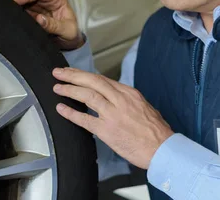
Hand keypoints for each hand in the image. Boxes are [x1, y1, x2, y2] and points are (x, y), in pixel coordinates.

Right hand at [4, 0, 84, 49]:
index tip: (13, 0)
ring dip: (9, 0)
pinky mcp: (30, 9)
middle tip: (0, 2)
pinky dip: (10, 7)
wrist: (70, 41)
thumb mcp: (68, 31)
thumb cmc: (71, 34)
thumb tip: (39, 19)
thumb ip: (55, 25)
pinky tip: (1, 10)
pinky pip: (18, 5)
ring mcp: (37, 2)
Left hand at [52, 67, 173, 169]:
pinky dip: (71, 113)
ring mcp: (113, 114)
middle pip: (93, 82)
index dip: (86, 75)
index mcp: (130, 93)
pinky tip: (61, 109)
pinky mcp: (107, 131)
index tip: (74, 73)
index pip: (103, 80)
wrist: (162, 148)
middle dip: (73, 75)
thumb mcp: (145, 107)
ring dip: (70, 90)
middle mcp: (120, 100)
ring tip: (57, 87)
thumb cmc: (157, 131)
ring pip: (87, 96)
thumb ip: (129, 101)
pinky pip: (85, 119)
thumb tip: (117, 99)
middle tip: (59, 72)